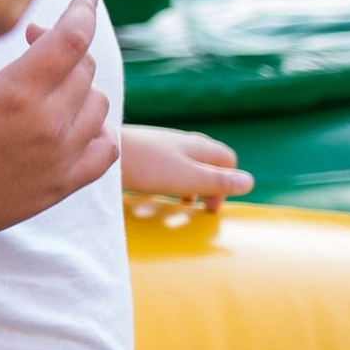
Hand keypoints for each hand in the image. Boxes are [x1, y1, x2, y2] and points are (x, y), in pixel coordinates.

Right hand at [0, 0, 118, 321]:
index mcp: (14, 95)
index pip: (71, 39)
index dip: (83, 9)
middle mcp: (46, 127)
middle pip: (86, 68)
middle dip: (66, 44)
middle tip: (32, 41)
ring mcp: (59, 161)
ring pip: (99, 105)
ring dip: (80, 84)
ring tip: (45, 81)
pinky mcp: (61, 187)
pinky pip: (106, 149)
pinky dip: (98, 128)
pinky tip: (72, 119)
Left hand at [120, 124, 249, 210]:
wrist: (100, 149)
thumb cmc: (146, 166)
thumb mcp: (188, 178)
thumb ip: (217, 182)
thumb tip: (249, 183)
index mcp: (198, 146)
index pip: (227, 159)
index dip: (228, 183)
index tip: (212, 207)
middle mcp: (181, 142)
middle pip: (207, 161)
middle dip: (210, 184)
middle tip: (200, 207)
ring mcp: (160, 145)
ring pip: (185, 164)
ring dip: (189, 184)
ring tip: (180, 202)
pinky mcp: (140, 152)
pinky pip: (164, 166)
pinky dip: (168, 180)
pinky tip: (155, 191)